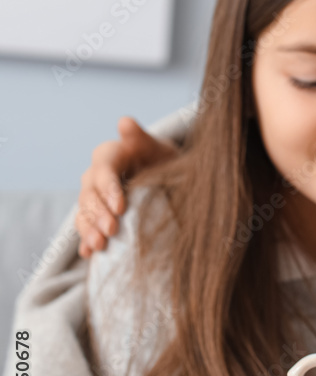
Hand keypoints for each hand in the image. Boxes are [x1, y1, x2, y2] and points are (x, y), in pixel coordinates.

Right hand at [76, 116, 177, 257]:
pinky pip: (85, 227)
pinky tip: (89, 254)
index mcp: (111, 155)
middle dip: (99, 213)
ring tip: (99, 245)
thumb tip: (124, 121)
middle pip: (89, 193)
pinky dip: (85, 240)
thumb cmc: (164, 160)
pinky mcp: (97, 215)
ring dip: (89, 229)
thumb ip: (142, 138)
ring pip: (84, 211)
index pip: (102, 169)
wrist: (170, 178)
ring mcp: (94, 197)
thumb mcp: (159, 148)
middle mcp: (97, 176)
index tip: (120, 207)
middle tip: (112, 230)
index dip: (108, 188)